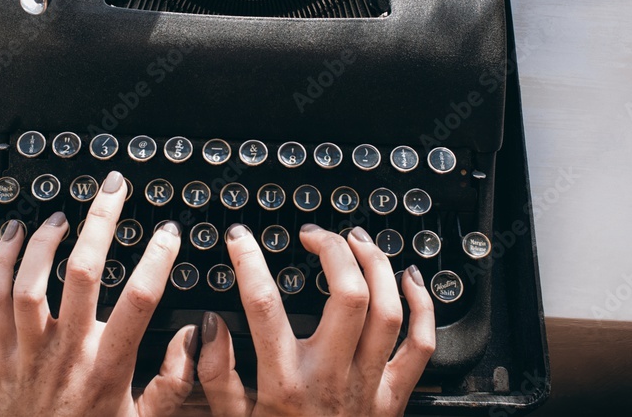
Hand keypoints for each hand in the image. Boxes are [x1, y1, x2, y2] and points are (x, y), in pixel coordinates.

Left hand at [0, 171, 196, 416]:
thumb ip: (174, 381)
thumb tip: (197, 337)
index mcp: (107, 368)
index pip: (138, 301)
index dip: (156, 260)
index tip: (168, 233)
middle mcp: (67, 353)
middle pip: (82, 273)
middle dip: (101, 222)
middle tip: (113, 189)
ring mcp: (28, 351)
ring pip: (30, 282)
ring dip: (46, 241)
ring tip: (64, 214)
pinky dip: (0, 262)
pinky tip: (13, 236)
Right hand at [197, 223, 435, 416]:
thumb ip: (216, 373)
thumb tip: (209, 325)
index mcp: (284, 381)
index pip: (264, 305)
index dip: (249, 260)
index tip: (240, 238)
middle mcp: (330, 377)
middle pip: (347, 295)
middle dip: (333, 250)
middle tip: (314, 235)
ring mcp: (368, 385)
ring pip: (387, 310)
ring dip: (377, 265)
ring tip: (357, 240)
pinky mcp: (394, 396)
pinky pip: (420, 344)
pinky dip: (422, 306)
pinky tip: (409, 278)